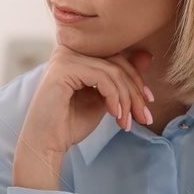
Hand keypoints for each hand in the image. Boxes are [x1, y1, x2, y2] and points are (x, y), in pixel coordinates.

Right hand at [14, 43, 153, 188]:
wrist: (45, 144)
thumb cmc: (70, 124)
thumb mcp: (104, 99)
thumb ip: (121, 79)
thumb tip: (147, 55)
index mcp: (77, 54)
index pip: (116, 57)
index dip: (136, 79)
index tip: (148, 102)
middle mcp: (68, 49)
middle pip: (117, 62)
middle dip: (135, 91)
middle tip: (144, 116)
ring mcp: (64, 57)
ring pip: (112, 71)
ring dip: (126, 99)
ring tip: (127, 121)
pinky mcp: (63, 68)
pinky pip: (102, 77)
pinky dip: (114, 97)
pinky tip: (115, 115)